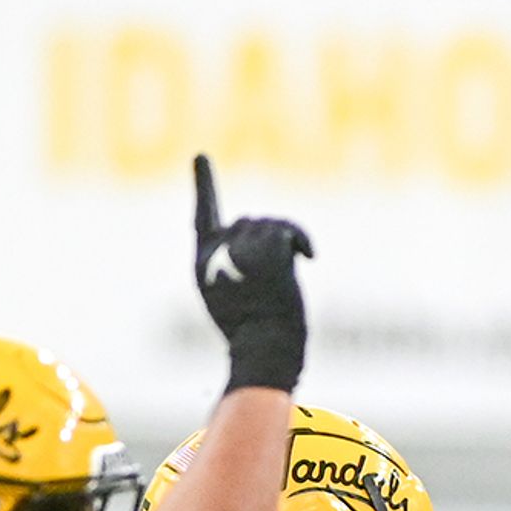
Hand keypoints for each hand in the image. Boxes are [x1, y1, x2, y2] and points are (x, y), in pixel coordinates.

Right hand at [192, 154, 314, 395]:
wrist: (265, 353)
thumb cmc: (257, 338)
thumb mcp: (238, 300)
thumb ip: (239, 264)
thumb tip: (274, 239)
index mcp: (202, 266)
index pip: (202, 218)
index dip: (205, 186)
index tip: (202, 156)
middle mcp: (215, 253)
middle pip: (247, 222)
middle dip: (269, 240)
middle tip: (282, 271)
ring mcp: (238, 249)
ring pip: (269, 225)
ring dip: (286, 242)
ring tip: (293, 269)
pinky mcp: (264, 249)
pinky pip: (288, 230)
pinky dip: (301, 241)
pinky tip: (308, 259)